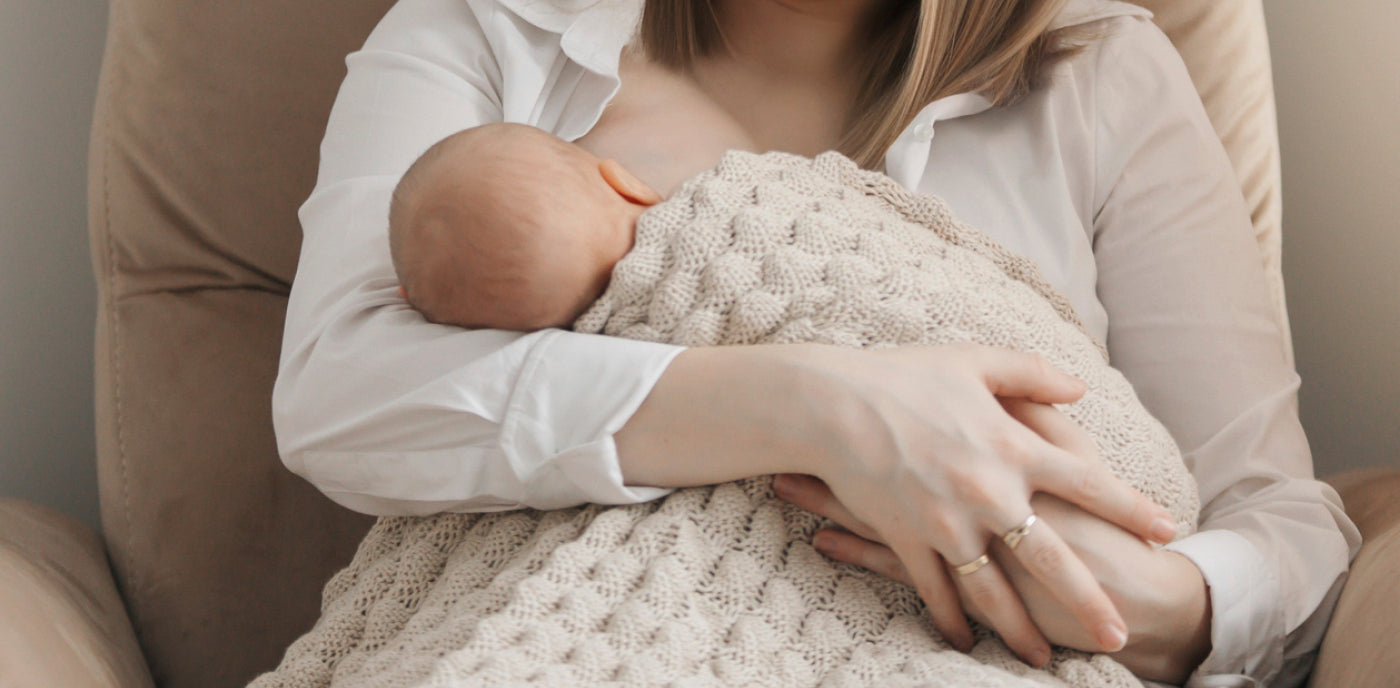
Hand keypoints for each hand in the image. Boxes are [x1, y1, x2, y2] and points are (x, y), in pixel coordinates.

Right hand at [788, 344, 1177, 665]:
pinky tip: (965, 641)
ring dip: (1019, 629)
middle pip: (1052, 559)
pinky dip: (950, 619)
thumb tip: (1080, 388)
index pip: (1089, 484)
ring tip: (1043, 657)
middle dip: (1089, 601)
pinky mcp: (908, 540)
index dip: (1130, 508)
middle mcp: (990, 493)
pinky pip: (935, 591)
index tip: (1165, 530)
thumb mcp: (974, 360)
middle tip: (1120, 633)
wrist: (832, 404)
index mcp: (1013, 446)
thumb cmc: (902, 374)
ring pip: (994, 592)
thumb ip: (1033, 373)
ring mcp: (947, 524)